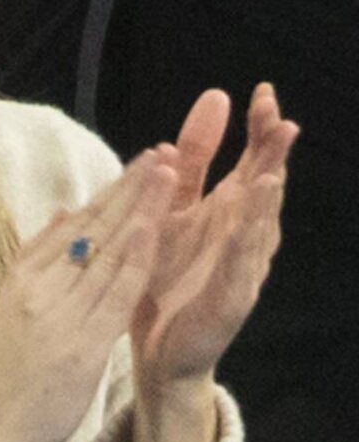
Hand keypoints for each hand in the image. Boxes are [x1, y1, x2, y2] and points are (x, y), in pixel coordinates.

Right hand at [0, 147, 176, 441]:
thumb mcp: (9, 314)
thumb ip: (36, 265)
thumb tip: (62, 216)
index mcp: (20, 283)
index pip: (70, 227)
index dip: (107, 194)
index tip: (138, 165)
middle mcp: (39, 290)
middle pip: (91, 229)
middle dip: (130, 188)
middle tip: (163, 152)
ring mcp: (59, 315)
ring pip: (107, 252)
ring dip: (141, 210)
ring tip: (168, 173)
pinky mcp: (80, 344)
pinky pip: (115, 294)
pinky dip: (136, 259)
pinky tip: (155, 229)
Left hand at [135, 84, 297, 397]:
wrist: (160, 350)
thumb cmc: (170, 278)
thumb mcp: (173, 210)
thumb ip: (189, 163)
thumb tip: (208, 106)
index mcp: (227, 213)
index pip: (250, 161)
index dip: (259, 130)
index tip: (262, 91)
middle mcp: (242, 236)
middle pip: (264, 187)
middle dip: (272, 156)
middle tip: (281, 118)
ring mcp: (242, 269)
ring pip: (258, 228)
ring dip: (265, 201)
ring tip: (269, 170)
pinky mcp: (230, 300)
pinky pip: (239, 269)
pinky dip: (245, 246)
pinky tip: (249, 227)